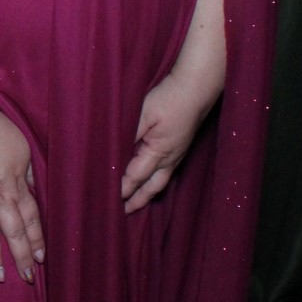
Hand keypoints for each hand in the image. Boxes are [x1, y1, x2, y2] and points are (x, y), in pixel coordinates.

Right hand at [0, 109, 43, 282]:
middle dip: (23, 255)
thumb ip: (28, 173)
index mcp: (18, 186)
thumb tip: (34, 185)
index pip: (31, 217)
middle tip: (28, 278)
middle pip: (15, 231)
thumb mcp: (24, 151)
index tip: (41, 257)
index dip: (37, 238)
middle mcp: (2, 198)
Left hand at [121, 72, 212, 213]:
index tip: (106, 199)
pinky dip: (153, 182)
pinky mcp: (178, 148)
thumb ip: (129, 134)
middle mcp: (170, 159)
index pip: (135, 177)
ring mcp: (176, 155)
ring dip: (145, 194)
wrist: (196, 89)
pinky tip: (147, 180)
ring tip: (134, 203)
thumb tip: (113, 151)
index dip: (121, 189)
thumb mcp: (144, 115)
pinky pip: (164, 173)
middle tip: (122, 213)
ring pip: (159, 182)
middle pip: (150, 188)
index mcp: (159, 153)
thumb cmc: (170, 99)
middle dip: (136, 201)